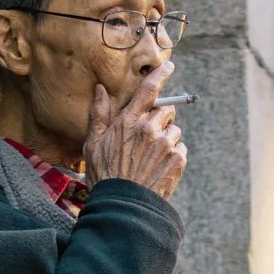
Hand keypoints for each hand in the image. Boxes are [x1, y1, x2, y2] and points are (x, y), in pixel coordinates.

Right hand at [84, 61, 185, 199]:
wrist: (123, 206)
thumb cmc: (104, 175)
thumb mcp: (93, 144)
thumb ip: (99, 114)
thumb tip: (101, 89)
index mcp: (129, 121)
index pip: (148, 90)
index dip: (161, 74)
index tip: (168, 66)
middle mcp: (150, 129)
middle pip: (166, 110)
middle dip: (160, 118)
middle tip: (147, 136)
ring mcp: (166, 144)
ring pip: (174, 131)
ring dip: (166, 139)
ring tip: (150, 158)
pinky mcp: (178, 160)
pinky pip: (181, 149)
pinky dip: (173, 156)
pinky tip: (158, 167)